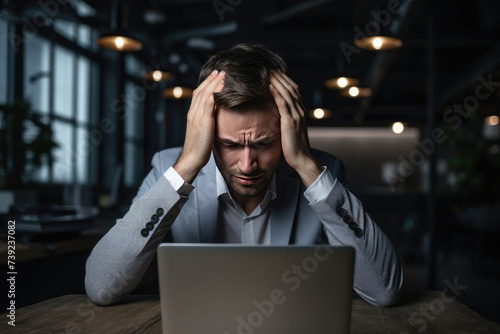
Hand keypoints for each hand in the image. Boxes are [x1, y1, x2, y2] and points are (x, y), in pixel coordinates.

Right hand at [174, 70, 225, 182]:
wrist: (192, 158)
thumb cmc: (199, 148)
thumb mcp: (204, 130)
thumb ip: (208, 120)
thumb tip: (216, 115)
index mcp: (192, 114)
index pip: (198, 94)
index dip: (206, 83)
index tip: (215, 75)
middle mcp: (193, 112)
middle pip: (201, 91)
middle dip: (211, 79)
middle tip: (220, 70)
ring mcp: (197, 116)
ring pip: (205, 95)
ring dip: (214, 83)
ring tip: (223, 75)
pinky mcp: (203, 122)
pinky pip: (208, 105)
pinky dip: (214, 94)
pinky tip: (220, 88)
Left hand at [269, 71, 322, 187]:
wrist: (302, 159)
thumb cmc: (293, 146)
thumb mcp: (289, 130)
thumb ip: (285, 119)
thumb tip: (276, 113)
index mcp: (300, 111)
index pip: (293, 90)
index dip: (284, 80)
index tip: (274, 72)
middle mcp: (300, 110)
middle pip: (291, 88)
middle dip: (280, 77)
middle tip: (269, 67)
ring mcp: (296, 115)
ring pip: (288, 93)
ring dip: (278, 81)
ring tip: (268, 72)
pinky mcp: (290, 122)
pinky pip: (283, 104)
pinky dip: (277, 93)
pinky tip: (270, 86)